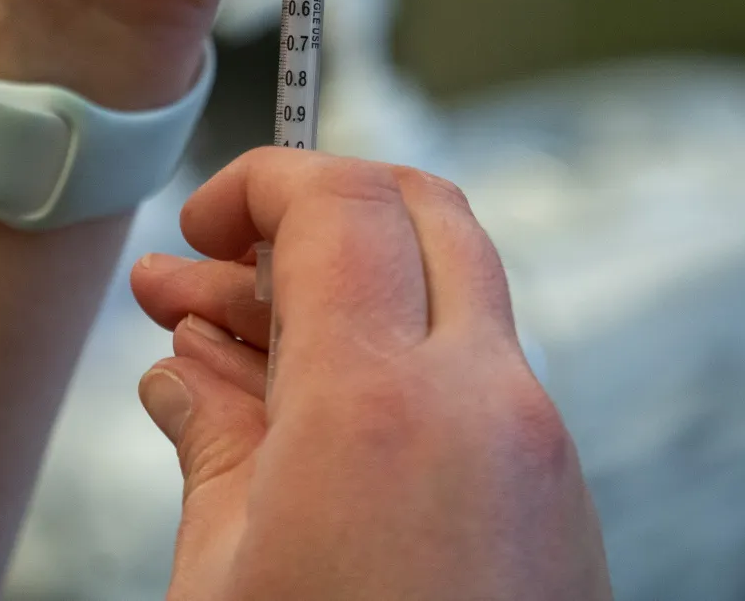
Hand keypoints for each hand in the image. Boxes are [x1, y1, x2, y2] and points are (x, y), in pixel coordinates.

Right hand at [130, 149, 609, 599]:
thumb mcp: (223, 584)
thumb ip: (210, 442)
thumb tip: (186, 370)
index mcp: (383, 406)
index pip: (336, 203)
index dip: (257, 184)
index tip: (198, 224)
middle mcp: (485, 404)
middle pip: (421, 211)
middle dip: (318, 207)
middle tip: (223, 258)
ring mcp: (538, 451)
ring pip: (454, 292)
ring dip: (352, 289)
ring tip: (229, 349)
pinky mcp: (558, 501)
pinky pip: (478, 377)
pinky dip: (399, 360)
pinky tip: (305, 419)